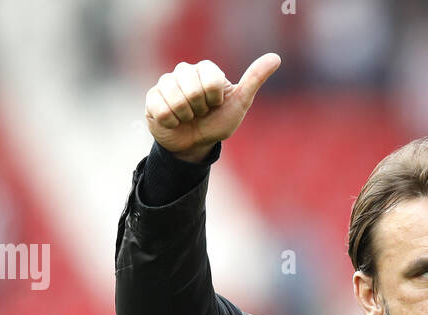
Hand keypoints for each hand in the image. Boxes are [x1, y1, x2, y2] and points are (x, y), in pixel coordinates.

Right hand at [144, 54, 280, 161]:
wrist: (195, 144)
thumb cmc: (218, 122)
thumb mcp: (240, 103)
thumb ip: (254, 79)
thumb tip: (275, 58)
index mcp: (206, 69)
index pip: (211, 80)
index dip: (215, 99)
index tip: (215, 104)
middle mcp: (185, 71)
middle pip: (192, 90)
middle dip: (200, 109)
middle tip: (200, 112)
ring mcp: (166, 82)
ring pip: (175, 100)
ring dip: (185, 116)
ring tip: (188, 117)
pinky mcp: (152, 97)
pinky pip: (161, 110)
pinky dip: (171, 122)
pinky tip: (174, 121)